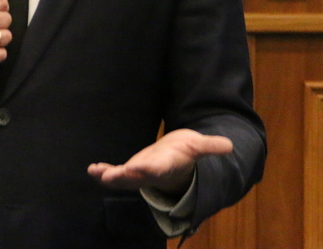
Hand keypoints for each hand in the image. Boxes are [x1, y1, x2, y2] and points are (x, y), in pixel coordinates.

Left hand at [87, 129, 233, 196]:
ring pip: (123, 178)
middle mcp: (151, 172)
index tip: (136, 167)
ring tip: (96, 173)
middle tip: (109, 176)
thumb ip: (211, 146)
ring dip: (110, 177)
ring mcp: (139, 173)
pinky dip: (103, 172)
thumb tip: (230, 145)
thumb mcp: (199, 145)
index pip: (157, 168)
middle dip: (123, 177)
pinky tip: (92, 170)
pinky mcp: (130, 170)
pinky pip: (115, 173)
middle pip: (136, 177)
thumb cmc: (186, 151)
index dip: (147, 168)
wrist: (177, 161)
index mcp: (167, 165)